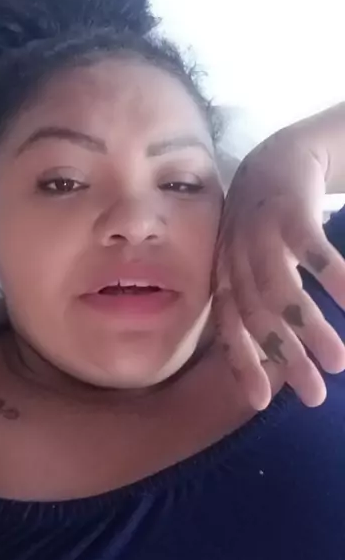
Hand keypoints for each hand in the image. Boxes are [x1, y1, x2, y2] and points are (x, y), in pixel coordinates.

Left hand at [212, 130, 344, 409]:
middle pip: (257, 315)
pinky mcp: (290, 212)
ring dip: (310, 329)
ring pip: (282, 290)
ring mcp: (260, 233)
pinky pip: (312, 252)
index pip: (229, 325)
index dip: (241, 363)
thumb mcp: (254, 259)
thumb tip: (281, 355)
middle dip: (286, 358)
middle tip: (314, 394)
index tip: (258, 404)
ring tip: (339, 361)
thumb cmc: (269, 222)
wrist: (279, 156)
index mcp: (226, 272)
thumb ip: (262, 300)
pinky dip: (334, 279)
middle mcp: (236, 256)